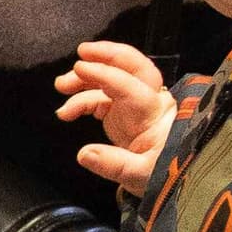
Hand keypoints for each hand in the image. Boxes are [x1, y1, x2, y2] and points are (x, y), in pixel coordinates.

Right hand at [55, 41, 173, 193]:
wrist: (170, 179)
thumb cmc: (162, 174)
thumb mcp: (141, 175)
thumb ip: (113, 164)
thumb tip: (84, 154)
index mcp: (153, 113)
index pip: (129, 86)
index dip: (104, 74)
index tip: (80, 67)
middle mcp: (147, 101)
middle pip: (133, 66)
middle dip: (107, 55)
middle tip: (81, 52)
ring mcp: (134, 105)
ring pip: (112, 79)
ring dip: (86, 78)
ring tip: (61, 85)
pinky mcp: (123, 112)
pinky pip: (101, 97)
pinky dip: (82, 99)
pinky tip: (67, 111)